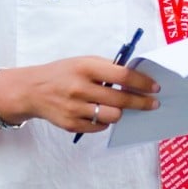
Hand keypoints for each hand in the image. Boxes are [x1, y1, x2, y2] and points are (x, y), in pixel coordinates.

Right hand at [0, 56, 159, 135]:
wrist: (32, 90)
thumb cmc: (63, 73)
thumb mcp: (83, 62)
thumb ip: (108, 68)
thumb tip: (136, 78)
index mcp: (85, 67)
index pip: (122, 76)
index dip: (142, 83)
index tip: (155, 87)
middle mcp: (80, 87)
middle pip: (121, 100)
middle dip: (141, 103)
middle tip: (153, 104)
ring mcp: (75, 108)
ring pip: (113, 117)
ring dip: (121, 112)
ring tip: (121, 107)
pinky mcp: (70, 124)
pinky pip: (99, 127)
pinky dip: (105, 121)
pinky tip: (101, 113)